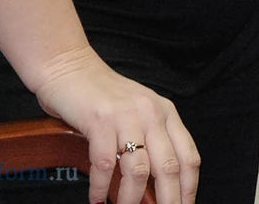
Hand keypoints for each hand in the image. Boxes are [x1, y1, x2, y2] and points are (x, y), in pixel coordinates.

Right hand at [31, 47, 197, 203]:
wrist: (69, 67)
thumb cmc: (102, 96)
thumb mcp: (137, 113)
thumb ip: (150, 141)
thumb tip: (157, 185)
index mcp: (166, 113)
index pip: (188, 157)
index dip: (189, 187)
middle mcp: (152, 113)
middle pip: (168, 167)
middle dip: (168, 200)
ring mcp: (126, 116)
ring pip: (138, 170)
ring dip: (130, 198)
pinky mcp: (99, 120)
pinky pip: (105, 164)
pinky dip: (100, 187)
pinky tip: (95, 198)